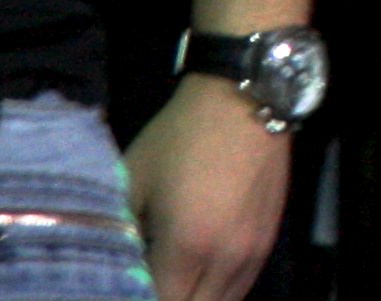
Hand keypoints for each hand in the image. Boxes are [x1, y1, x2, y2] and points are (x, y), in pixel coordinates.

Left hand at [126, 75, 291, 300]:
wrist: (244, 99)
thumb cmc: (180, 137)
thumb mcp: (134, 179)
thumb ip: (121, 230)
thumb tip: (112, 264)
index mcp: (187, 245)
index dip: (135, 298)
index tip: (119, 286)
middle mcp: (225, 259)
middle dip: (167, 300)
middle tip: (144, 285)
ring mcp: (253, 253)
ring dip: (194, 299)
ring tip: (170, 284)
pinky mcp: (268, 242)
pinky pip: (240, 288)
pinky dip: (216, 293)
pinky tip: (197, 279)